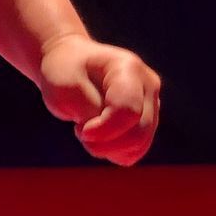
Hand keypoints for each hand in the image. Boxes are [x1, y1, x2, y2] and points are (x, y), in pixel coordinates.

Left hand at [38, 32, 160, 165]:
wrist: (67, 63)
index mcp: (128, 68)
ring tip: (87, 130)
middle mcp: (148, 85)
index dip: (104, 129)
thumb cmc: (64, 72)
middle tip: (80, 130)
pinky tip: (98, 137)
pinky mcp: (147, 120)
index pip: (129, 111)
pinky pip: (136, 150)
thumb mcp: (66, 87)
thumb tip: (112, 134)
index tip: (79, 130)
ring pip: (140, 145)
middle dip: (106, 142)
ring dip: (108, 148)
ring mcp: (151, 103)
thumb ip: (91, 110)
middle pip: (139, 132)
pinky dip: (114, 151)